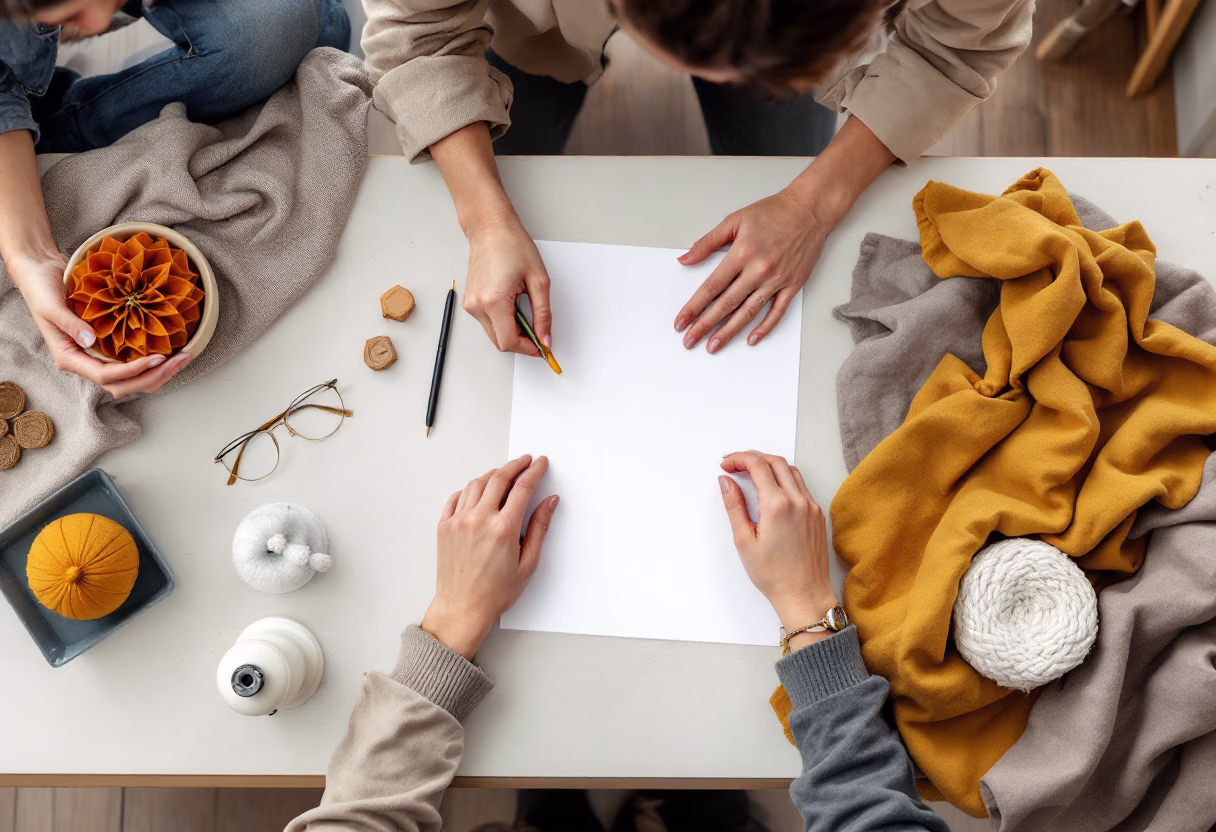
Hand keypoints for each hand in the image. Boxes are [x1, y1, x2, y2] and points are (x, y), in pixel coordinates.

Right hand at [11, 254, 190, 397]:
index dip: (133, 371)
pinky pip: (131, 364)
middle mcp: (84, 362)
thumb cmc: (41, 288)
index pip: (106, 376)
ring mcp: (95, 356)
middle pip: (123, 385)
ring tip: (182, 358)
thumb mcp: (51, 304)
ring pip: (130, 380)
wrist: (40, 272)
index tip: (158, 357)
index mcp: (69, 357)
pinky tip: (170, 354)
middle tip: (180, 360)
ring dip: (157, 373)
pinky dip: (152, 364)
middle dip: (153, 377)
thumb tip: (91, 341)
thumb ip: (70, 324)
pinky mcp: (106, 347)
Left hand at [422, 454, 559, 658]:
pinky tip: (478, 490)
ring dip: (493, 474)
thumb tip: (549, 502)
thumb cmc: (495, 592)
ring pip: (477, 483)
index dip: (535, 471)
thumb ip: (539, 527)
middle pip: (499, 478)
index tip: (541, 463)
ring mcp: (458, 521)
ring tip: (504, 474)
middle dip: (515, 465)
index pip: (523, 487)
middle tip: (525, 461)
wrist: (462, 608)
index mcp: (503, 528)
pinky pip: (456, 497)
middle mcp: (479, 519)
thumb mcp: (528, 563)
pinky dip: (469, 489)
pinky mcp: (444, 526)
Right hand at [463, 216, 551, 356]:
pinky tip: (512, 305)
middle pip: (500, 342)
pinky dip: (502, 321)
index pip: (509, 342)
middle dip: (521, 341)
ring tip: (523, 308)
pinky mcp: (470, 301)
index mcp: (493, 301)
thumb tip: (545, 338)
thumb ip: (543, 315)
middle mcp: (477, 305)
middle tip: (537, 330)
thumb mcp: (538, 281)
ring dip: (511, 330)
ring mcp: (471, 304)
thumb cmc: (512, 245)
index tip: (541, 347)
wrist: (490, 228)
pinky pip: (488, 322)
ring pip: (494, 334)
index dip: (528, 348)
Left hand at [674, 187, 824, 353]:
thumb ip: (707, 242)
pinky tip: (751, 338)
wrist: (809, 209)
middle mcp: (759, 269)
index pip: (711, 287)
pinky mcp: (792, 284)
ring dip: (729, 331)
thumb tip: (685, 259)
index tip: (681, 321)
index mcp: (742, 253)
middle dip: (705, 325)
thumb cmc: (773, 212)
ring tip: (713, 345)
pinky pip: (777, 311)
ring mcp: (777, 279)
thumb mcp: (734, 220)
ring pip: (749, 312)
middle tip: (690, 341)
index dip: (694, 307)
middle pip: (726, 304)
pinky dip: (765, 327)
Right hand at [719, 451, 837, 649]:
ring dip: (770, 465)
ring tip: (751, 473)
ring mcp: (811, 506)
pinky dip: (784, 478)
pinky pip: (801, 485)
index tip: (726, 465)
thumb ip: (734, 506)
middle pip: (775, 461)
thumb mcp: (744, 541)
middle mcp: (798, 501)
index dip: (738, 459)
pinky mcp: (817, 514)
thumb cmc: (774, 575)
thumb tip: (726, 482)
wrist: (804, 595)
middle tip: (735, 464)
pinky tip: (772, 489)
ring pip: (790, 470)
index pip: (757, 465)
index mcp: (777, 505)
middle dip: (752, 457)